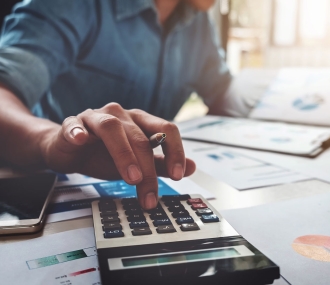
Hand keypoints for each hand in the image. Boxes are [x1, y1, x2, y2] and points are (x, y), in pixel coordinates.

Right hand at [41, 103, 195, 208]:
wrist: (71, 151)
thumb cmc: (105, 154)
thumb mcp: (137, 163)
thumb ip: (162, 164)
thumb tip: (192, 168)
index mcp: (140, 121)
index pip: (166, 129)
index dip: (175, 151)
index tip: (178, 175)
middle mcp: (121, 115)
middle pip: (140, 137)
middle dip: (148, 169)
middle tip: (150, 195)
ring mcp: (95, 117)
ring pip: (112, 128)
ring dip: (123, 153)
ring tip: (131, 177)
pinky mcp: (72, 124)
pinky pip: (75, 125)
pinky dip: (78, 131)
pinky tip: (81, 140)